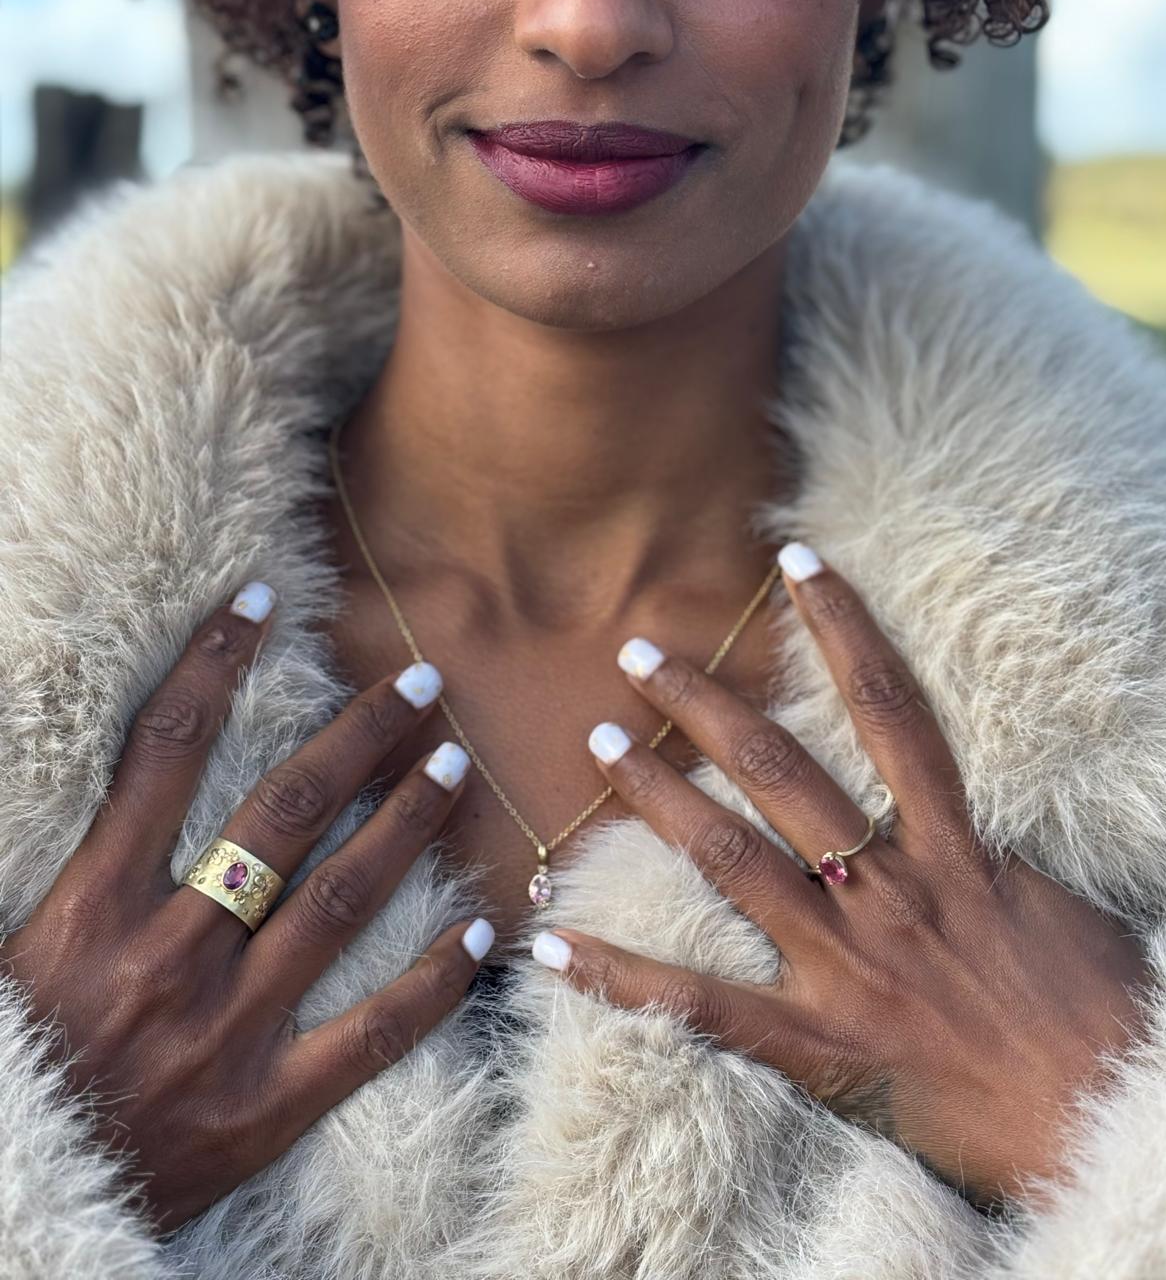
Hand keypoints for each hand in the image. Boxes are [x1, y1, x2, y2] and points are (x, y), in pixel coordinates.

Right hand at [0, 583, 490, 1233]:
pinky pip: (370, 1036)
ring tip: (456, 769)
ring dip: (404, 828)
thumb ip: (73, 856)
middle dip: (356, 739)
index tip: (260, 602)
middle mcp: (167, 955)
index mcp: (92, 906)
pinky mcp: (263, 1109)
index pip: (162, 753)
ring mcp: (223, 1033)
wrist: (15, 1199)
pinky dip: (433, 982)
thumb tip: (122, 770)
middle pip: (280, 816)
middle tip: (420, 685)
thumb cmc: (11, 1060)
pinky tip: (482, 930)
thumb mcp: (15, 943)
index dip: (212, 665)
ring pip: (337, 904)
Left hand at [532, 546, 1157, 1211]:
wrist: (1111, 1116)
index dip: (843, 625)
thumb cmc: (1098, 1011)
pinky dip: (621, 976)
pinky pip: (701, 1002)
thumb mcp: (1044, 903)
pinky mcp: (817, 1040)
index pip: (890, 709)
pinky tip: (551, 948)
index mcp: (951, 847)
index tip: (795, 560)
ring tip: (600, 740)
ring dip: (658, 796)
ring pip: (730, 857)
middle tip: (639, 653)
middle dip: (706, 705)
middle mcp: (888, 888)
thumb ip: (975, 855)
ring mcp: (846, 961)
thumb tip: (937, 820)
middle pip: (782, 770)